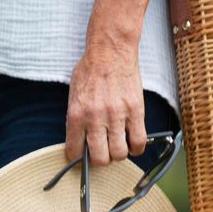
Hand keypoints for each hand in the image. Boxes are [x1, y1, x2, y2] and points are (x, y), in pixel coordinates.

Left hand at [65, 34, 145, 164]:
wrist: (110, 51)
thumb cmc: (90, 70)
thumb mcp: (74, 93)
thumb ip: (76, 117)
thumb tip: (79, 139)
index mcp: (76, 114)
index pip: (74, 150)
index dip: (77, 158)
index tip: (81, 157)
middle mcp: (95, 118)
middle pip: (99, 158)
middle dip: (101, 160)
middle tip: (103, 152)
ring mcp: (116, 115)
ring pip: (119, 153)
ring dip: (118, 154)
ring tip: (118, 145)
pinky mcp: (135, 111)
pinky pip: (138, 141)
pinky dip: (136, 148)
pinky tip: (132, 143)